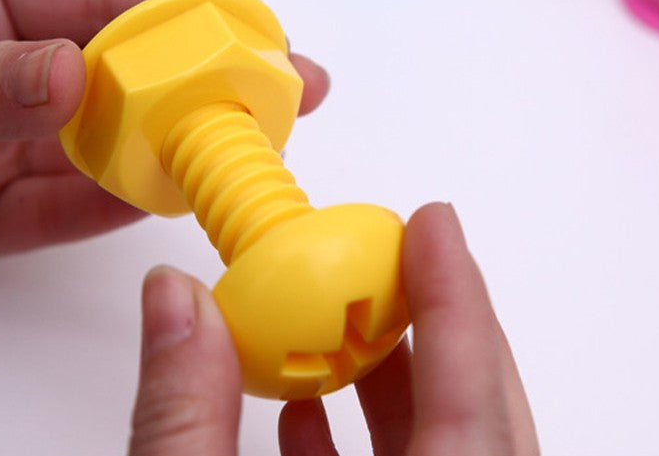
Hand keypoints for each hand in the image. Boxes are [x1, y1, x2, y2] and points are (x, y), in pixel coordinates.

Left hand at [0, 0, 328, 255]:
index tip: (253, 31)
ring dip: (181, 148)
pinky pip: (73, 209)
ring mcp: (11, 143)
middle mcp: (19, 75)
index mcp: (0, 11)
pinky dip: (122, 208)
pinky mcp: (4, 208)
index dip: (188, 10)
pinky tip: (179, 199)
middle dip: (210, 82)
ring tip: (251, 152)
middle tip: (292, 87)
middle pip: (133, 74)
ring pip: (115, 144)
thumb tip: (69, 72)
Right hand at [128, 203, 539, 455]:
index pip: (470, 401)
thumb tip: (176, 302)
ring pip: (453, 440)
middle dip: (443, 321)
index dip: (455, 300)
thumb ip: (183, 417)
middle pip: (482, 409)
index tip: (432, 223)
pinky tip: (308, 417)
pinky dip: (366, 438)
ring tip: (347, 320)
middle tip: (402, 257)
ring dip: (401, 376)